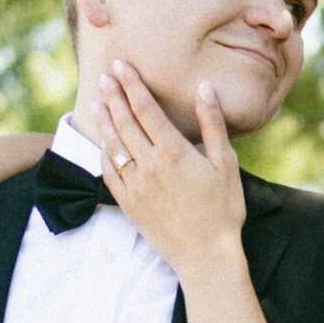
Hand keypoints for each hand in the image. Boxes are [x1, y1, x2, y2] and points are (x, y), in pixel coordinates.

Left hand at [93, 65, 246, 276]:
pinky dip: (104, 153)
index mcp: (173, 151)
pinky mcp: (129, 204)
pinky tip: (104, 143)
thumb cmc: (223, 210)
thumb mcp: (225, 163)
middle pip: (124, 122)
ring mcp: (135, 185)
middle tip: (104, 75)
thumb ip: (212, 124)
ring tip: (98, 101)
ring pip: (113, 145)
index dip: (132, 85)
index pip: (145, 109)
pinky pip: (109, 172)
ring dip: (104, 121)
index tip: (121, 66)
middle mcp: (148, 165)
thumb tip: (204, 89)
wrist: (206, 256)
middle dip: (113, 96)